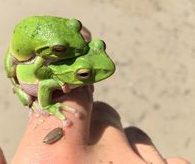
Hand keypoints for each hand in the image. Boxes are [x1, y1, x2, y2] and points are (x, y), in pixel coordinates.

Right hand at [0, 86, 189, 163]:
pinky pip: (167, 160)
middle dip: (91, 124)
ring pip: (133, 135)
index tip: (74, 68)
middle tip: (83, 150)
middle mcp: (101, 152)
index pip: (64, 90)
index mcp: (54, 154)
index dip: (68, 77)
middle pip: (100, 111)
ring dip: (121, 149)